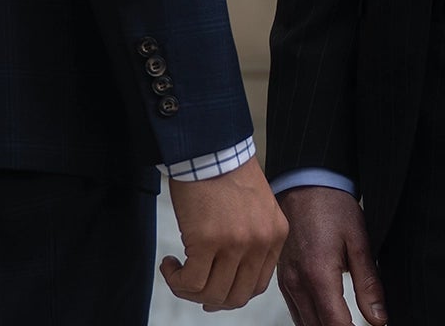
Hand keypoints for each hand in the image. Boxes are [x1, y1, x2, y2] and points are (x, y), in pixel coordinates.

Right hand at [164, 157, 290, 310]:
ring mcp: (235, 243)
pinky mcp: (206, 240)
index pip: (257, 286)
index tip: (212, 287)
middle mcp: (260, 241)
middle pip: (236, 297)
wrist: (207, 144)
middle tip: (192, 285)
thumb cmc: (224, 171)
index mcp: (275, 234)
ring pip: (211, 294)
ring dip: (188, 290)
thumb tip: (228, 276)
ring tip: (177, 271)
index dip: (231, 294)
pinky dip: (175, 279)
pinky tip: (169, 263)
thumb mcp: (255, 206)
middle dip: (210, 299)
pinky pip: (190, 282)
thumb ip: (252, 238)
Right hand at [275, 186, 386, 325]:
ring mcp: (286, 283)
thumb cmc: (330, 205)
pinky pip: (296, 313)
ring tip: (346, 324)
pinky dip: (312, 322)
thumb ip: (368, 284)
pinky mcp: (282, 280)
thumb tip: (379, 319)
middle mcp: (297, 283)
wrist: (304, 183)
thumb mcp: (359, 241)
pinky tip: (328, 318)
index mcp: (318, 275)